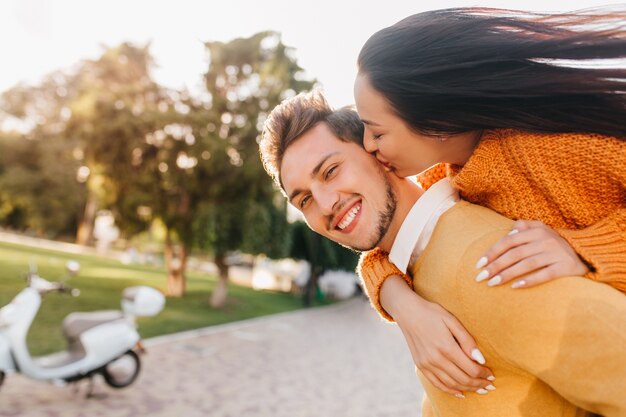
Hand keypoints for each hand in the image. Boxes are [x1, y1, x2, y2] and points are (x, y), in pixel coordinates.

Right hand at [380, 276, 494, 396]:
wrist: (407, 312)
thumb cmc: (432, 313)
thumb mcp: (452, 320)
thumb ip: (467, 340)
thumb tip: (481, 359)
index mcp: (446, 347)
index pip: (471, 368)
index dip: (484, 374)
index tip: (492, 374)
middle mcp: (435, 358)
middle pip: (463, 379)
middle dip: (479, 384)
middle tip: (489, 385)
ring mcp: (426, 364)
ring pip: (451, 384)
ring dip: (467, 389)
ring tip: (479, 389)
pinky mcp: (420, 365)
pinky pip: (437, 384)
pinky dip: (450, 390)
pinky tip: (460, 392)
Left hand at [475, 220, 589, 288]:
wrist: (586, 253)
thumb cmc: (554, 243)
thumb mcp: (541, 230)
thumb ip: (524, 227)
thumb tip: (509, 231)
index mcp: (536, 230)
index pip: (509, 241)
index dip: (492, 252)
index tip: (479, 264)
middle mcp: (546, 240)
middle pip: (515, 253)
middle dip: (495, 266)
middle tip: (480, 278)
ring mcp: (557, 253)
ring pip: (526, 264)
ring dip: (507, 274)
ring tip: (492, 283)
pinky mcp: (566, 267)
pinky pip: (545, 275)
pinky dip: (530, 280)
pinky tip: (516, 287)